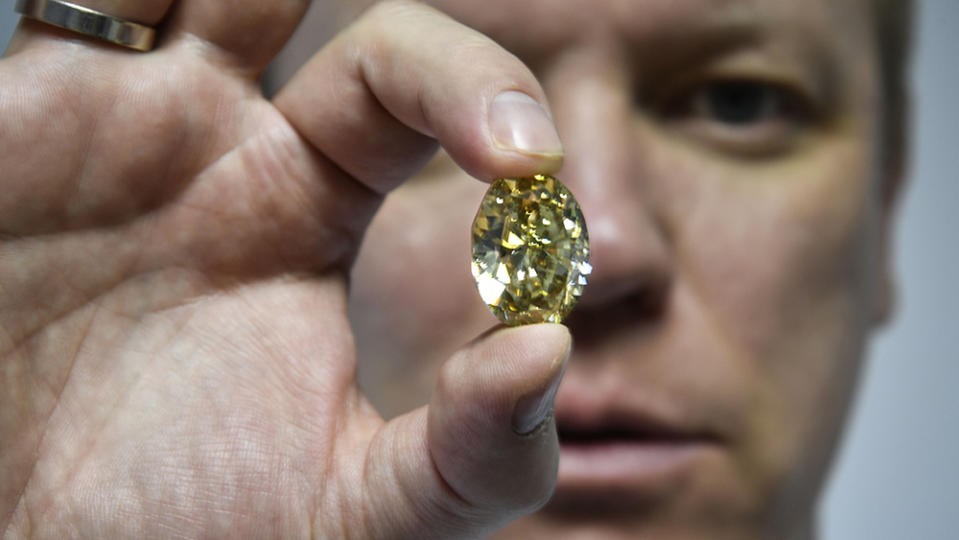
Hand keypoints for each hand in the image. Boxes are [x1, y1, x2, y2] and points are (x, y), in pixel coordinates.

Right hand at [0, 1, 569, 536]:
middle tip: (499, 124)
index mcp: (301, 211)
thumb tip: (548, 352)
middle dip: (421, 46)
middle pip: (332, 22)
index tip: (534, 167)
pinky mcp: (24, 116)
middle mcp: (220, 150)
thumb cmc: (173, 529)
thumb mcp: (348, 512)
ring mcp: (122, 121)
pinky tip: (159, 10)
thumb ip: (469, 458)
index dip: (481, 99)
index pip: (411, 99)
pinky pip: (80, 1)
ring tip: (295, 19)